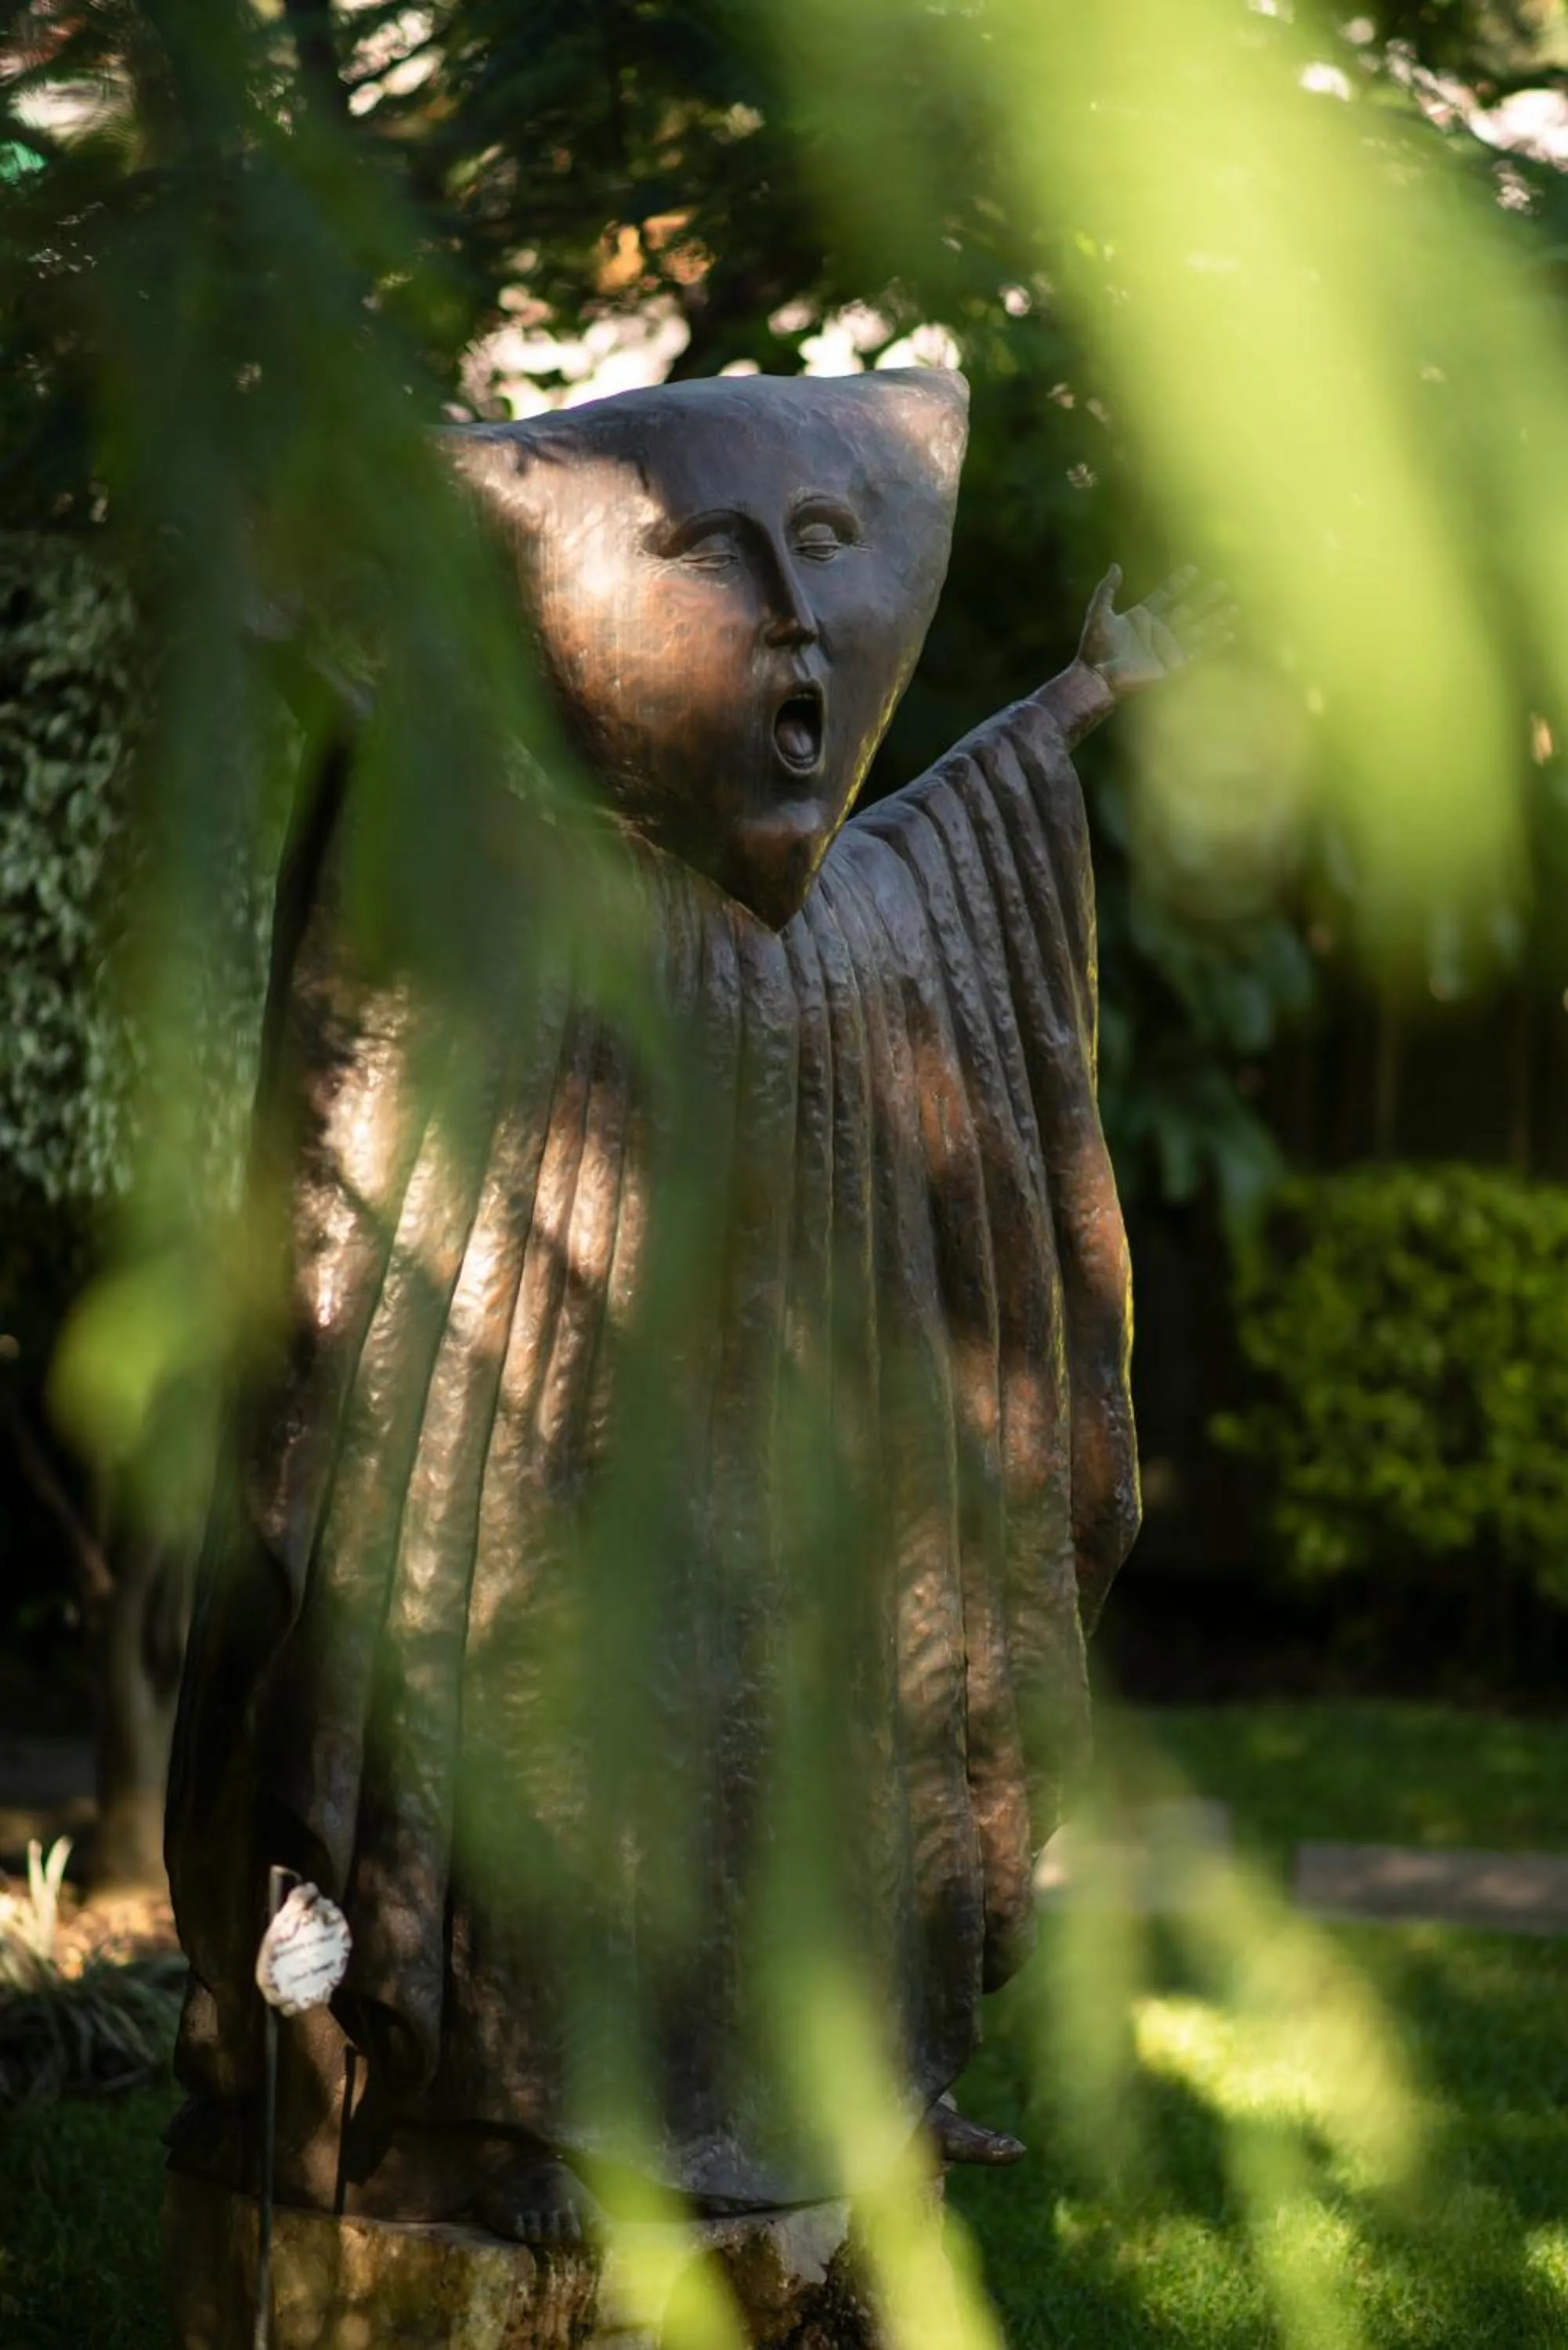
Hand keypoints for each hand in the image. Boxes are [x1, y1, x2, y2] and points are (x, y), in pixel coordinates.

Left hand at [1077, 564, 1235, 698]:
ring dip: (1216, 620)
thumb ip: (1106, 590)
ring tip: (1234, 608)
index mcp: (1142, 618)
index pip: (1166, 595)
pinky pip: (1199, 652)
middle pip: (1188, 610)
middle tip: (1222, 584)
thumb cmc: (1095, 648)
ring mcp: (1167, 649)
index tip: (1193, 569)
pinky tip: (1230, 635)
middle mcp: (1158, 632)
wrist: (1099, 677)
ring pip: (1198, 629)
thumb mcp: (1098, 613)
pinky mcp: (1173, 666)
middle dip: (1205, 598)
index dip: (1178, 583)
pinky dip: (1215, 644)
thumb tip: (1115, 566)